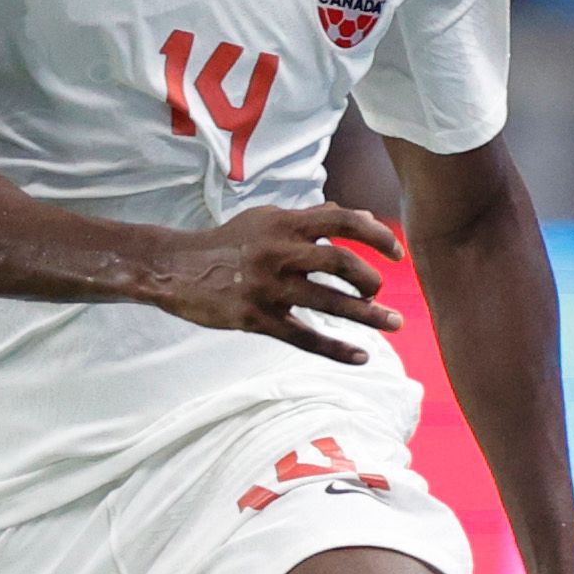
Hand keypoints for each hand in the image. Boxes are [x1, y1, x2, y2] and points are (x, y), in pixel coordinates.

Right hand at [147, 204, 403, 359]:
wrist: (177, 268)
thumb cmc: (229, 242)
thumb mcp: (267, 220)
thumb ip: (312, 219)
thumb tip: (358, 217)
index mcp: (285, 224)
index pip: (342, 221)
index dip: (376, 235)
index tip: (396, 253)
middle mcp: (279, 252)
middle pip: (342, 263)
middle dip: (371, 280)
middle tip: (378, 292)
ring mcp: (268, 287)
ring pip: (330, 303)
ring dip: (369, 316)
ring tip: (394, 323)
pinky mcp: (257, 318)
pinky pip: (305, 337)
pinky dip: (336, 349)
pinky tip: (361, 356)